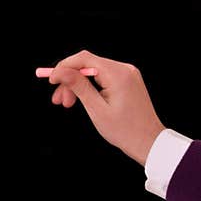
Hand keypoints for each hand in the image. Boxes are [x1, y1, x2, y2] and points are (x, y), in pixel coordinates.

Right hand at [46, 49, 166, 165]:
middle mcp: (125, 69)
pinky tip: (83, 99)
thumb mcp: (96, 109)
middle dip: (70, 80)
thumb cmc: (126, 131)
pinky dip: (91, 87)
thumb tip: (61, 71)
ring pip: (94, 72)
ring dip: (79, 86)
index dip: (64, 67)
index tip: (51, 79)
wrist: (149, 142)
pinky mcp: (128, 81)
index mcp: (118, 74)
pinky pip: (104, 77)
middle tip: (59, 100)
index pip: (84, 59)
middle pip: (88, 65)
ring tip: (68, 104)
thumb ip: (78, 87)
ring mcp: (128, 74)